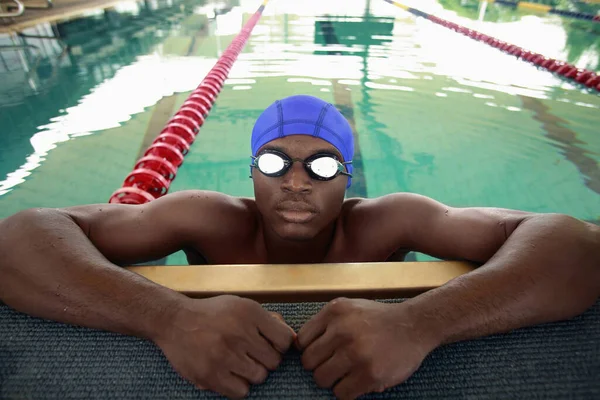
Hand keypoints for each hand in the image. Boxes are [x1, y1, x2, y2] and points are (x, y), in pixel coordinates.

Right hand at [153, 295, 295, 398]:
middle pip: (274, 362)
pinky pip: (241, 392)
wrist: (174, 321)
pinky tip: (229, 374)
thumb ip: (267, 320)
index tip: (269, 345)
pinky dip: (238, 386)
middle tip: (251, 355)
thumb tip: (291, 339)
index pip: (285, 340)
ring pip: (259, 377)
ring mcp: (224, 355)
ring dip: (252, 373)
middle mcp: (238, 333)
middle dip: (265, 360)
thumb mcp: (241, 306)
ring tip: (238, 363)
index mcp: (249, 313)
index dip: (280, 345)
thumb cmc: (212, 314)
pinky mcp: (210, 375)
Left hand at [296, 298, 438, 399]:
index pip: (301, 341)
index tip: (322, 353)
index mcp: (334, 312)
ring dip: (331, 380)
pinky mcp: (369, 374)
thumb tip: (296, 347)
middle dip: (318, 367)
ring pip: (321, 379)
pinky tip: (357, 381)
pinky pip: (341, 393)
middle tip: (334, 365)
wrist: (414, 326)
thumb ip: (323, 323)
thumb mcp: (348, 308)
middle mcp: (342, 330)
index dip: (310, 350)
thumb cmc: (377, 319)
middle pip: (308, 362)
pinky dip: (346, 391)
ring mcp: (356, 353)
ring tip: (345, 374)